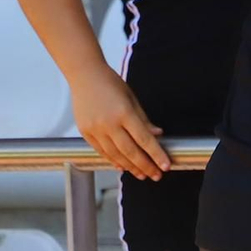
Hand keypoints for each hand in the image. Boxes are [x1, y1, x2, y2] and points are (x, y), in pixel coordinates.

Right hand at [69, 67, 169, 181]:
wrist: (84, 75)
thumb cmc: (110, 83)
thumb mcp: (131, 97)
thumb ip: (143, 119)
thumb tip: (157, 134)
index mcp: (124, 113)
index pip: (144, 139)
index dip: (156, 154)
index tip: (165, 165)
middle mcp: (109, 124)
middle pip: (130, 151)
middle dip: (145, 165)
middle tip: (156, 175)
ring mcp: (95, 129)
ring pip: (115, 155)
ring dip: (130, 167)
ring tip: (142, 174)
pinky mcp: (85, 133)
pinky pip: (101, 151)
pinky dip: (113, 161)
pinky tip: (122, 167)